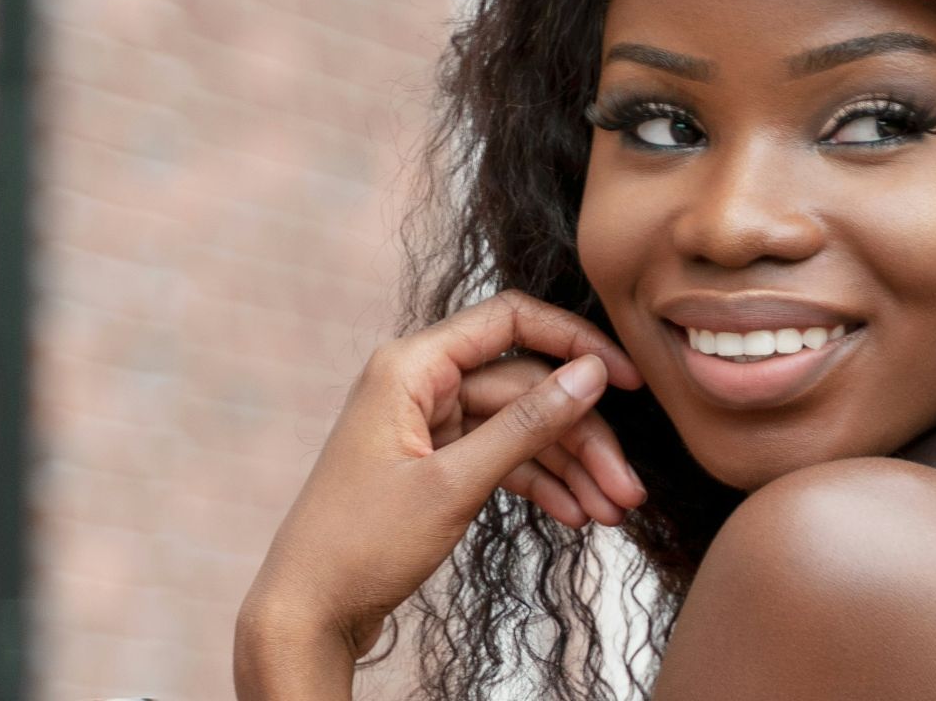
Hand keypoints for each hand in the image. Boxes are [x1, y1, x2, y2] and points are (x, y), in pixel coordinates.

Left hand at [236, 290, 647, 664]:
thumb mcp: (453, 484)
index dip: (575, 344)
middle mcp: (421, 385)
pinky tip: (576, 515)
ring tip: (612, 513)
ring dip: (570, 469)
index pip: (510, 322)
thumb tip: (590, 373)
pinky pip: (503, 459)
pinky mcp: (436, 463)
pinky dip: (541, 485)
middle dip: (582, 438)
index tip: (627, 378)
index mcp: (411, 366)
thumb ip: (526, 425)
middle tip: (627, 488)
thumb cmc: (359, 545)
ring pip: (521, 429)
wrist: (308, 614)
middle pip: (526, 388)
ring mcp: (429, 425)